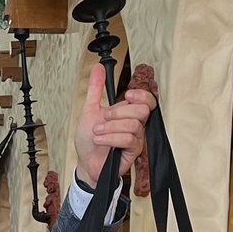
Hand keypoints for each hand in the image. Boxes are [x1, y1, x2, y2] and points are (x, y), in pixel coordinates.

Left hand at [74, 64, 154, 186]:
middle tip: (103, 118)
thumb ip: (95, 89)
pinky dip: (111, 138)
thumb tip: (97, 68)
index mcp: (127, 113)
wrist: (85, 163)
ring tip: (97, 132)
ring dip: (111, 127)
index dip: (141, 95)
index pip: (147, 99)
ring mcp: (135, 138)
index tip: (126, 95)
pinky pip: (129, 139)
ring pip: (134, 125)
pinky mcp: (133, 152)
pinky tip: (100, 140)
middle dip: (119, 112)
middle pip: (142, 110)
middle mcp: (134, 124)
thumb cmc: (89, 141)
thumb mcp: (89, 110)